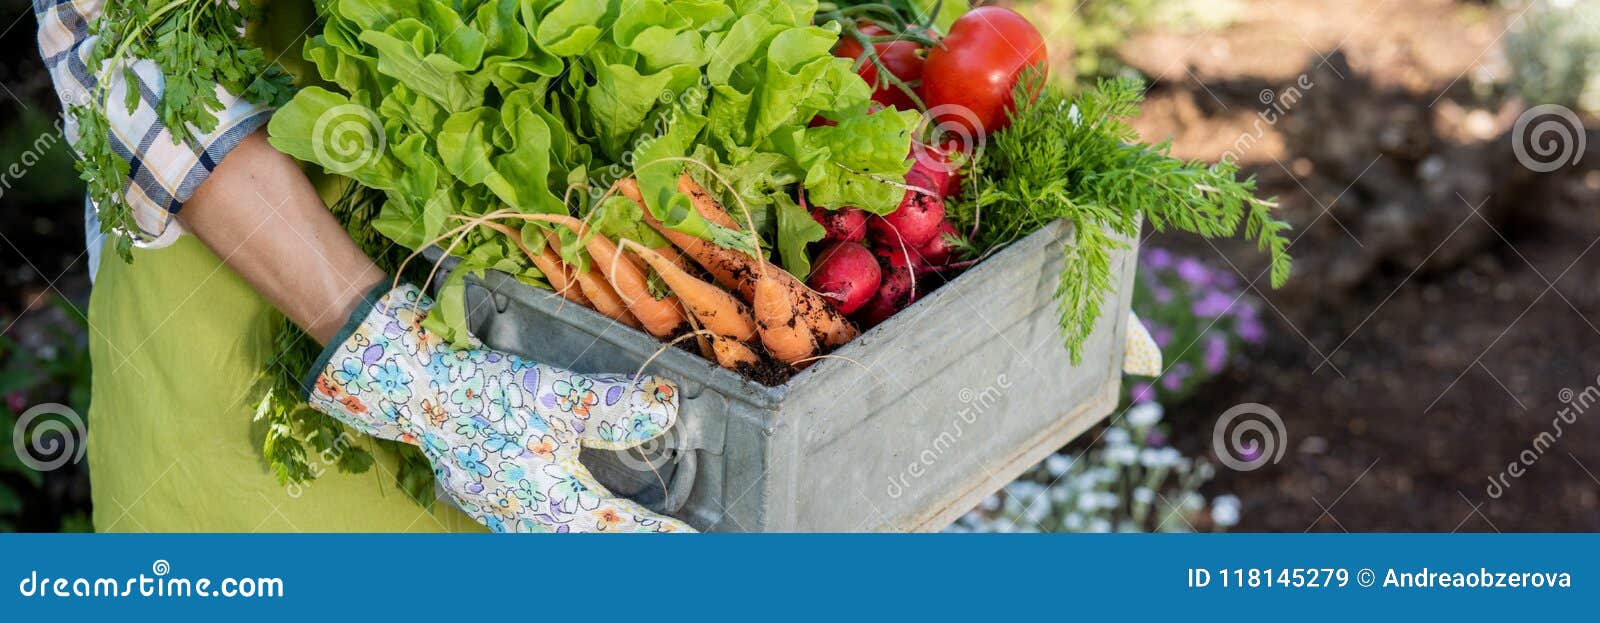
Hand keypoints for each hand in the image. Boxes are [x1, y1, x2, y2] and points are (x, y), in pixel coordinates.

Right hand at [305, 283, 693, 532]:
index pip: (620, 528)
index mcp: (553, 502)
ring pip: (564, 543)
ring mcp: (505, 516)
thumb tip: (667, 411)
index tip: (692, 540)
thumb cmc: (483, 392)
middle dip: (631, 547)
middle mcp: (530, 520)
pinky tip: (575, 522)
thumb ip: (614, 408)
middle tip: (669, 548)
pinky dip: (569, 532)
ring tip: (632, 539)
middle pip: (592, 547)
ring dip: (599, 541)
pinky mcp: (490, 503)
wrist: (413, 390)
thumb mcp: (555, 393)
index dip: (659, 535)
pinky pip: (539, 532)